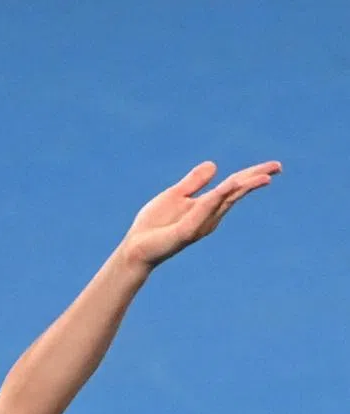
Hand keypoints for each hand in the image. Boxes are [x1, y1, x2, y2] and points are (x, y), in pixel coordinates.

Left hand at [122, 160, 278, 268]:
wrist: (135, 248)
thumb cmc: (154, 225)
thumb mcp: (174, 196)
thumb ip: (193, 183)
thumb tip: (214, 165)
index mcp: (207, 207)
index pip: (232, 187)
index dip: (251, 175)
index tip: (274, 167)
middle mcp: (209, 216)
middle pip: (235, 192)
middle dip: (255, 179)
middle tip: (278, 167)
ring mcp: (199, 224)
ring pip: (224, 201)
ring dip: (242, 187)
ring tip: (263, 177)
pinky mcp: (185, 231)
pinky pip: (202, 212)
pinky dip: (215, 199)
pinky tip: (226, 187)